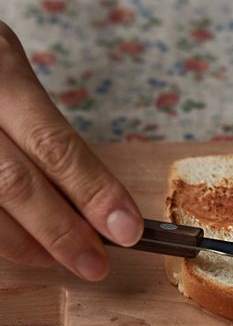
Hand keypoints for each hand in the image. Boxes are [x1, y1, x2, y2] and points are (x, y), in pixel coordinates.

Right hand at [0, 22, 142, 278]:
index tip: (127, 228)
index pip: (54, 144)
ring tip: (59, 257)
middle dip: (60, 231)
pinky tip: (16, 245)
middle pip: (13, 184)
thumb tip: (89, 191)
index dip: (93, 191)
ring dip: (22, 242)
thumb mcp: (5, 62)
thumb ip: (38, 121)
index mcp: (0, 75)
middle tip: (96, 263)